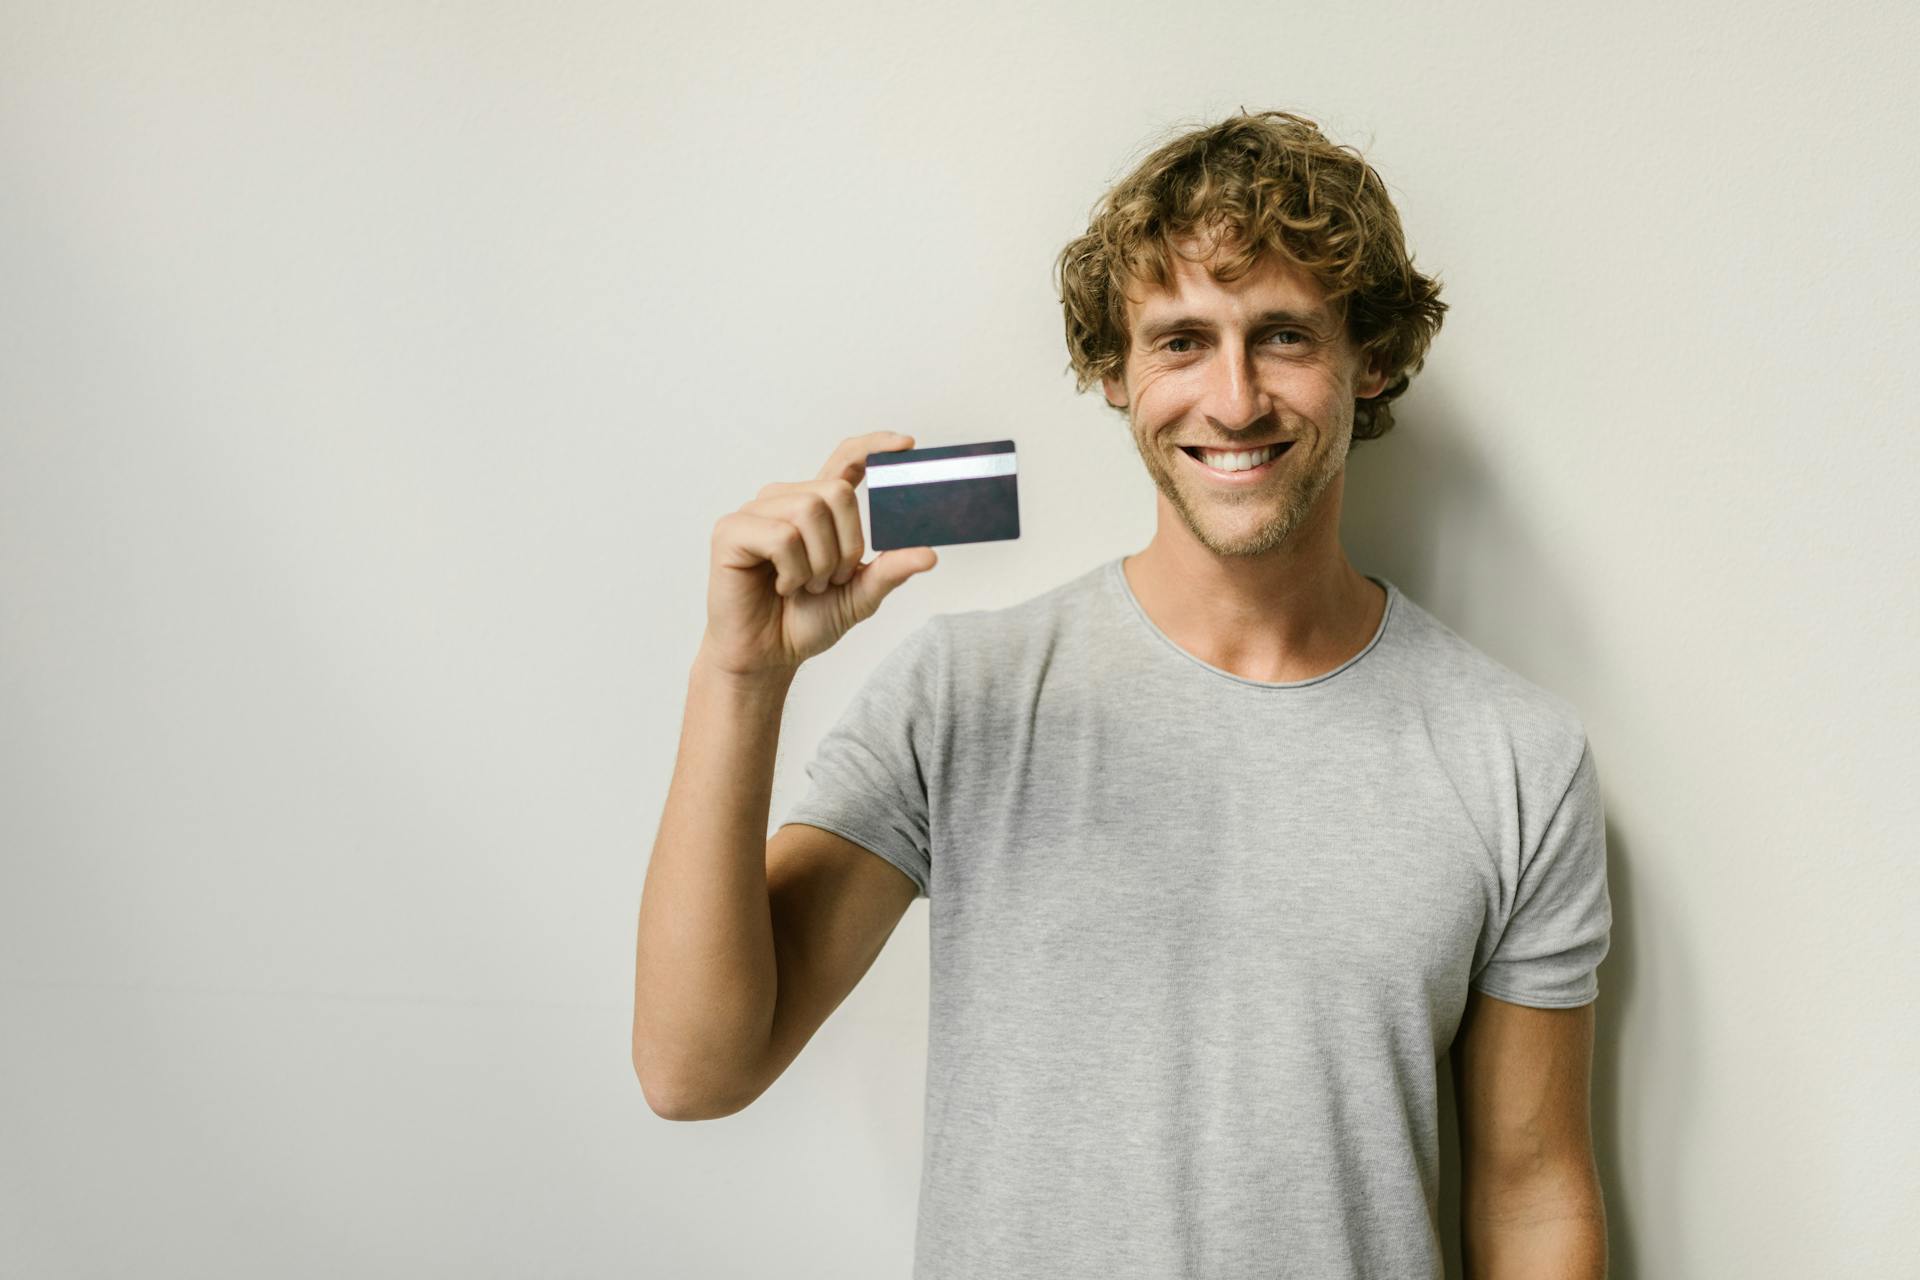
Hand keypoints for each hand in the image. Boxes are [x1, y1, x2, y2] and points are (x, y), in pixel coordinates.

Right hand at [699, 431, 938, 677]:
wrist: (768, 656)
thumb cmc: (805, 621)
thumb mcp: (860, 595)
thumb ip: (890, 571)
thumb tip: (929, 554)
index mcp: (816, 507)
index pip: (846, 460)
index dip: (874, 446)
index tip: (906, 445)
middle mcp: (785, 500)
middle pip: (836, 492)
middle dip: (847, 545)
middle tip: (832, 580)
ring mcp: (755, 512)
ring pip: (808, 512)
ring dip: (818, 563)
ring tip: (805, 586)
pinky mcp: (731, 531)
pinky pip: (781, 536)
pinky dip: (792, 570)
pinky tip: (781, 586)